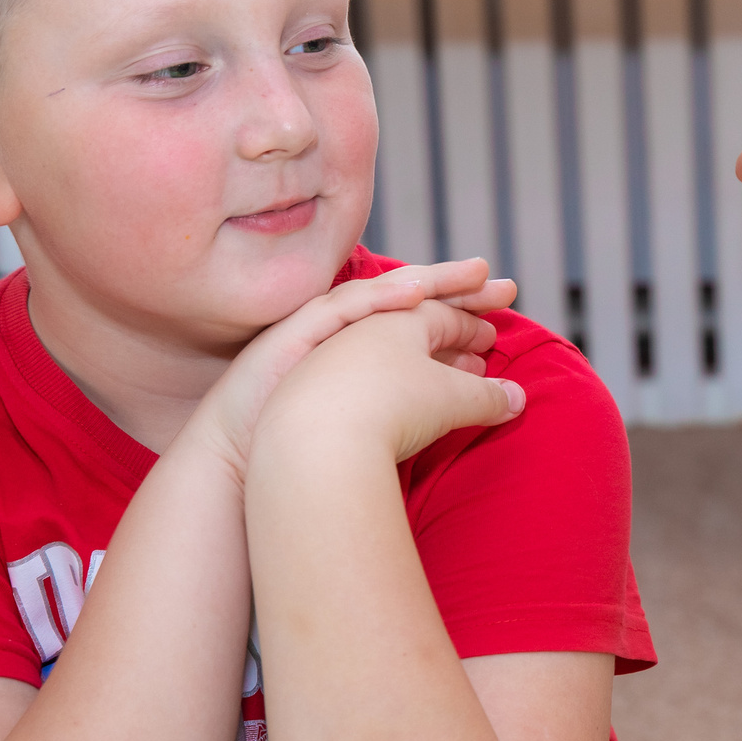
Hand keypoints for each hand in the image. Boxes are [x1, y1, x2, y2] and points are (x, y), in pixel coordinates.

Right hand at [182, 261, 514, 480]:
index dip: (461, 312)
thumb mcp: (369, 429)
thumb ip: (416, 412)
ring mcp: (314, 332)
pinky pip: (339, 309)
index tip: (504, 309)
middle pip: (407, 302)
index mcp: (359, 356)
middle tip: (506, 283)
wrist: (235, 466)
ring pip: (378, 297)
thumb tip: (472, 404)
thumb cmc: (297, 454)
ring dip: (428, 282)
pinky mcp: (291, 336)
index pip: (418, 324)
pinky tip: (414, 294)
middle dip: (458, 289)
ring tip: (472, 275)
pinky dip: (378, 299)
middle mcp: (340, 337)